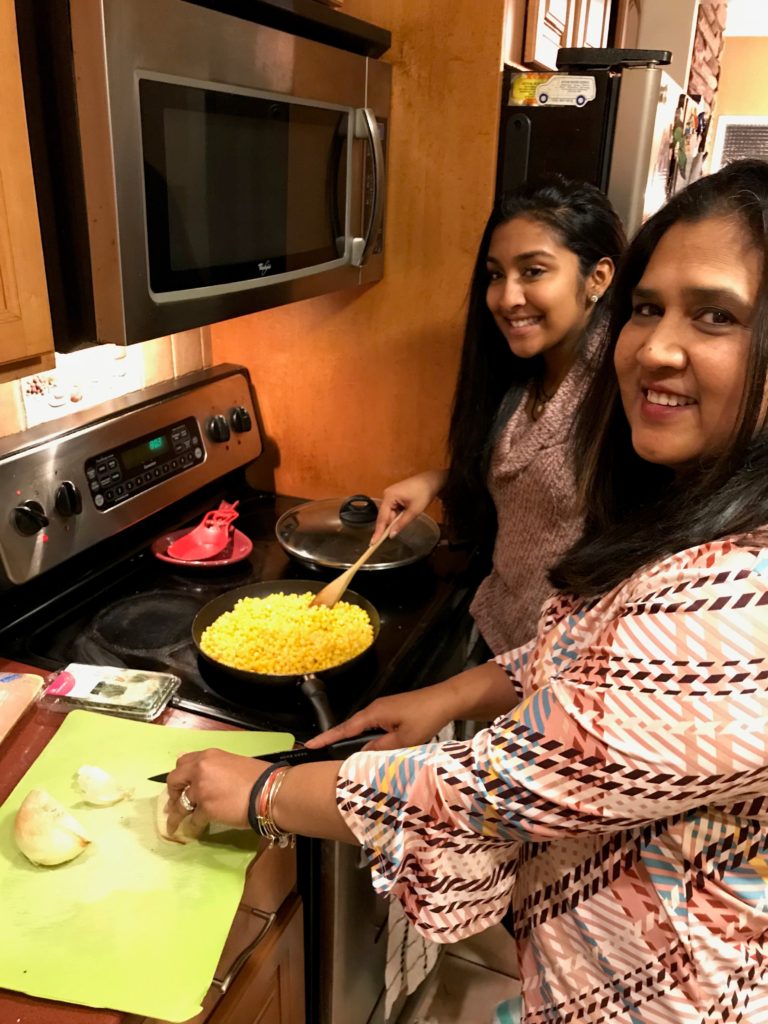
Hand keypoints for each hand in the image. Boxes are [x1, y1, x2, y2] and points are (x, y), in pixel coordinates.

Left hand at [164, 748, 270, 835]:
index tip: (181, 784)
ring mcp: (201, 790)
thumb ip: (215, 768)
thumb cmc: (258, 776)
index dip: (180, 775)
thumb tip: (204, 776)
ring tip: (173, 824)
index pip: (183, 762)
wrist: (269, 792)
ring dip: (176, 814)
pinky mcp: (205, 809)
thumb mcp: (233, 763)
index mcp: (208, 756)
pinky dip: (192, 826)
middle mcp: (200, 770)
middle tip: (174, 802)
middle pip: (174, 780)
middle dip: (172, 793)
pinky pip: (193, 819)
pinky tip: (191, 830)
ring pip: (180, 803)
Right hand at [304, 684, 458, 751]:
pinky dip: (366, 736)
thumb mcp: (404, 739)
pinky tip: (368, 747)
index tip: (310, 745)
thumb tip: (362, 754)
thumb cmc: (426, 717)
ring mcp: (384, 708)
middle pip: (351, 727)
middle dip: (336, 738)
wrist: (446, 699)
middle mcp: (375, 708)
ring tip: (339, 753)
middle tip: (319, 751)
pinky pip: (373, 725)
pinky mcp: (392, 711)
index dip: (327, 738)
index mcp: (374, 713)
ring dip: (353, 739)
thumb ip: (381, 748)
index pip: (345, 729)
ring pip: (363, 727)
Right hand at [371, 469, 446, 542]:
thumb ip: (401, 524)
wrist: (431, 480)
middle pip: (385, 515)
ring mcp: (390, 494)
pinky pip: (393, 508)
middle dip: (392, 523)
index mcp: (389, 496)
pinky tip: (407, 511)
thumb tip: (391, 535)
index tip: (373, 543)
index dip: (378, 531)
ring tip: (410, 513)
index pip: (382, 517)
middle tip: (402, 524)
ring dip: (397, 518)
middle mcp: (386, 494)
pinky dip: (399, 513)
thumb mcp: (414, 511)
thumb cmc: (423, 494)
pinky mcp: (394, 494)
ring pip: (390, 512)